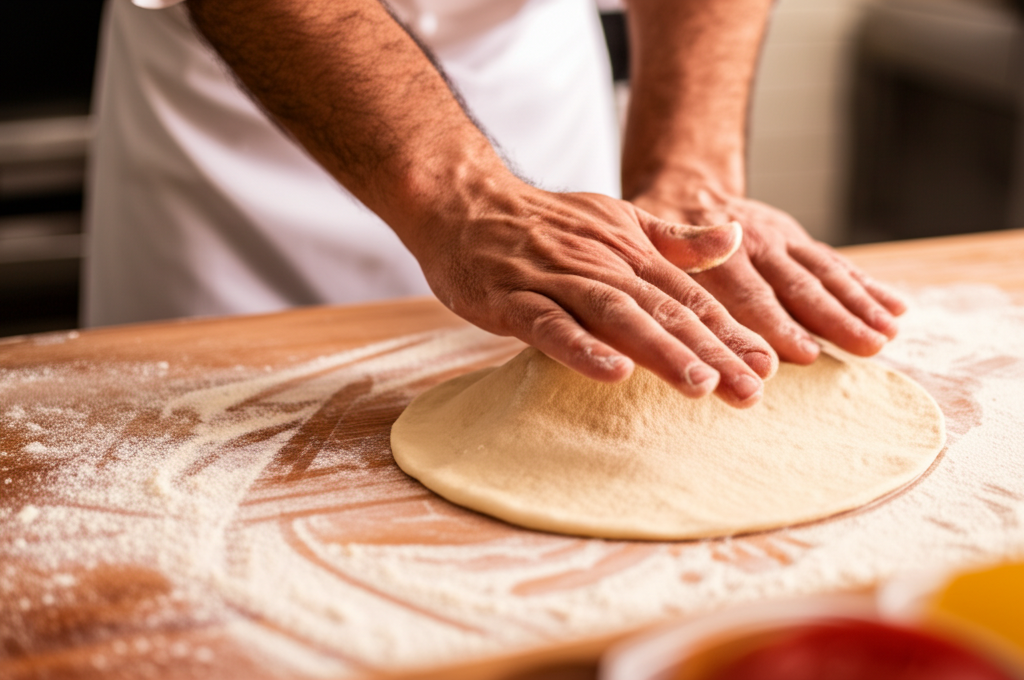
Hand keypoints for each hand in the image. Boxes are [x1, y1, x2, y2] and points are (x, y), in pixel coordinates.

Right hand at [409, 180, 777, 406]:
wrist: (464, 201)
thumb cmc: (541, 221)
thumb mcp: (615, 219)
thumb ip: (673, 238)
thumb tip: (736, 237)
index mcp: (628, 250)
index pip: (687, 296)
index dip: (728, 331)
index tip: (766, 364)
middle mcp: (600, 262)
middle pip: (662, 309)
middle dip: (710, 350)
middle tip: (751, 391)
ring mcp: (555, 279)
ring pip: (615, 315)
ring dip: (660, 349)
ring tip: (700, 386)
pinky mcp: (511, 297)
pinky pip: (549, 324)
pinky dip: (581, 348)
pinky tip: (613, 373)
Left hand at [631, 188, 906, 362]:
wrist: (687, 185)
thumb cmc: (659, 230)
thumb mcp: (648, 243)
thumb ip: (667, 268)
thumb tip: (672, 311)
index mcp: (717, 251)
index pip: (749, 294)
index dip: (776, 324)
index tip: (803, 353)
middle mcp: (756, 244)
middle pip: (799, 287)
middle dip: (835, 320)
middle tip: (868, 348)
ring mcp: (782, 241)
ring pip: (825, 274)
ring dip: (860, 306)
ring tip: (888, 335)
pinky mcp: (798, 242)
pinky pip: (837, 264)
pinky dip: (867, 285)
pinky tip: (897, 307)